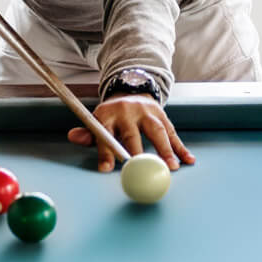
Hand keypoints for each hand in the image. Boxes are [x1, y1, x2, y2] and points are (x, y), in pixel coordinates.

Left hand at [67, 94, 194, 172]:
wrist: (131, 91)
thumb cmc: (112, 117)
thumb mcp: (97, 122)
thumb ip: (88, 134)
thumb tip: (72, 136)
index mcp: (108, 114)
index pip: (105, 134)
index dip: (105, 152)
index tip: (106, 169)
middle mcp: (128, 112)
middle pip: (133, 133)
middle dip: (138, 152)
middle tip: (142, 170)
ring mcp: (147, 112)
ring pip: (157, 131)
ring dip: (165, 150)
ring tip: (171, 167)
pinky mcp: (162, 115)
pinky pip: (172, 132)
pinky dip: (181, 147)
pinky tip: (188, 159)